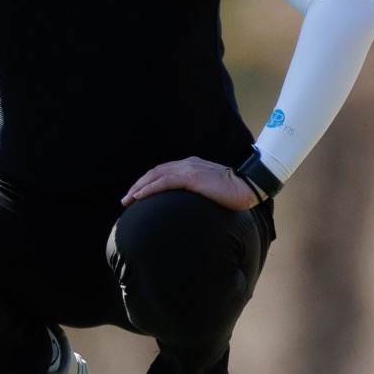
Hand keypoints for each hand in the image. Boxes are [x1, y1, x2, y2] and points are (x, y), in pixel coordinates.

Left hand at [122, 157, 258, 211]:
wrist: (248, 187)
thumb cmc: (233, 193)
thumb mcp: (210, 191)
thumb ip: (198, 194)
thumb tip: (188, 209)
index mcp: (191, 166)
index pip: (163, 172)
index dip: (148, 183)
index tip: (137, 195)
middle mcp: (187, 164)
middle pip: (155, 172)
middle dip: (138, 185)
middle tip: (125, 200)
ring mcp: (189, 169)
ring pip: (156, 175)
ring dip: (139, 187)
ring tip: (128, 200)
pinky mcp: (191, 178)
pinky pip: (164, 182)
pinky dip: (149, 189)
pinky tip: (139, 196)